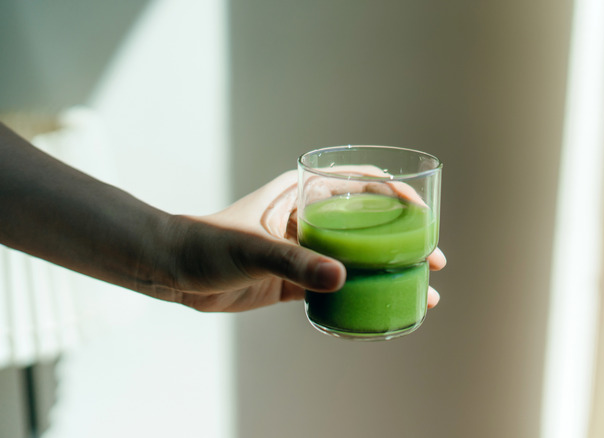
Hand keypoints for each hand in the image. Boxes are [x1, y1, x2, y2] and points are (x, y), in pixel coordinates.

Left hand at [159, 171, 444, 311]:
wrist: (171, 272)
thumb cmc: (206, 244)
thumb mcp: (251, 249)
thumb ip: (294, 263)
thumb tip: (341, 278)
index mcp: (300, 193)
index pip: (357, 183)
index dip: (393, 192)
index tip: (420, 212)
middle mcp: (306, 218)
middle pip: (366, 223)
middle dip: (402, 239)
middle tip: (432, 259)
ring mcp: (302, 249)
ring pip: (355, 256)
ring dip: (387, 269)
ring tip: (420, 288)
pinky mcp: (294, 279)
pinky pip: (335, 284)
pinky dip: (359, 293)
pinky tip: (381, 305)